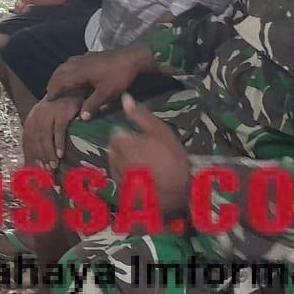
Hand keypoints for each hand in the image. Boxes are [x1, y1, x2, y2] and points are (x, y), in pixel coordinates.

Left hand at [22, 94, 82, 169]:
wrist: (75, 91)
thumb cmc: (62, 112)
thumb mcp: (49, 122)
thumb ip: (42, 138)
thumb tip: (36, 162)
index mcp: (32, 118)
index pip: (28, 139)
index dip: (31, 155)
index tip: (35, 170)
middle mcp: (38, 113)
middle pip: (36, 139)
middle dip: (40, 156)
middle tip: (46, 171)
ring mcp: (50, 110)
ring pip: (45, 135)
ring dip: (48, 152)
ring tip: (53, 166)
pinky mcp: (63, 110)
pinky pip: (59, 129)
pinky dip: (59, 142)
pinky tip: (61, 153)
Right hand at [46, 45, 150, 119]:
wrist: (132, 57)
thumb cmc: (118, 76)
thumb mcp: (106, 93)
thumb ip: (92, 104)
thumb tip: (81, 118)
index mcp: (79, 72)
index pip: (60, 81)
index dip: (53, 91)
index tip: (48, 100)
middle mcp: (78, 63)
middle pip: (60, 71)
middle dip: (53, 82)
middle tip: (49, 92)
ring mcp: (84, 57)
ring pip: (65, 64)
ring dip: (59, 74)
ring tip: (57, 82)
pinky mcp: (91, 55)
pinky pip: (73, 61)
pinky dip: (67, 68)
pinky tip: (72, 71)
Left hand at [107, 97, 190, 216]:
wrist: (179, 195)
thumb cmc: (172, 159)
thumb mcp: (160, 131)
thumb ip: (140, 115)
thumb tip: (125, 98)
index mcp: (122, 144)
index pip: (115, 134)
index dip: (128, 136)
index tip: (141, 140)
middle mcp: (115, 160)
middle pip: (114, 149)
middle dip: (125, 148)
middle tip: (145, 152)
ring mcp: (118, 177)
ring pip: (116, 164)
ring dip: (125, 162)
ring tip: (145, 165)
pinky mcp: (122, 193)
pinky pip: (120, 179)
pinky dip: (128, 177)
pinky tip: (144, 179)